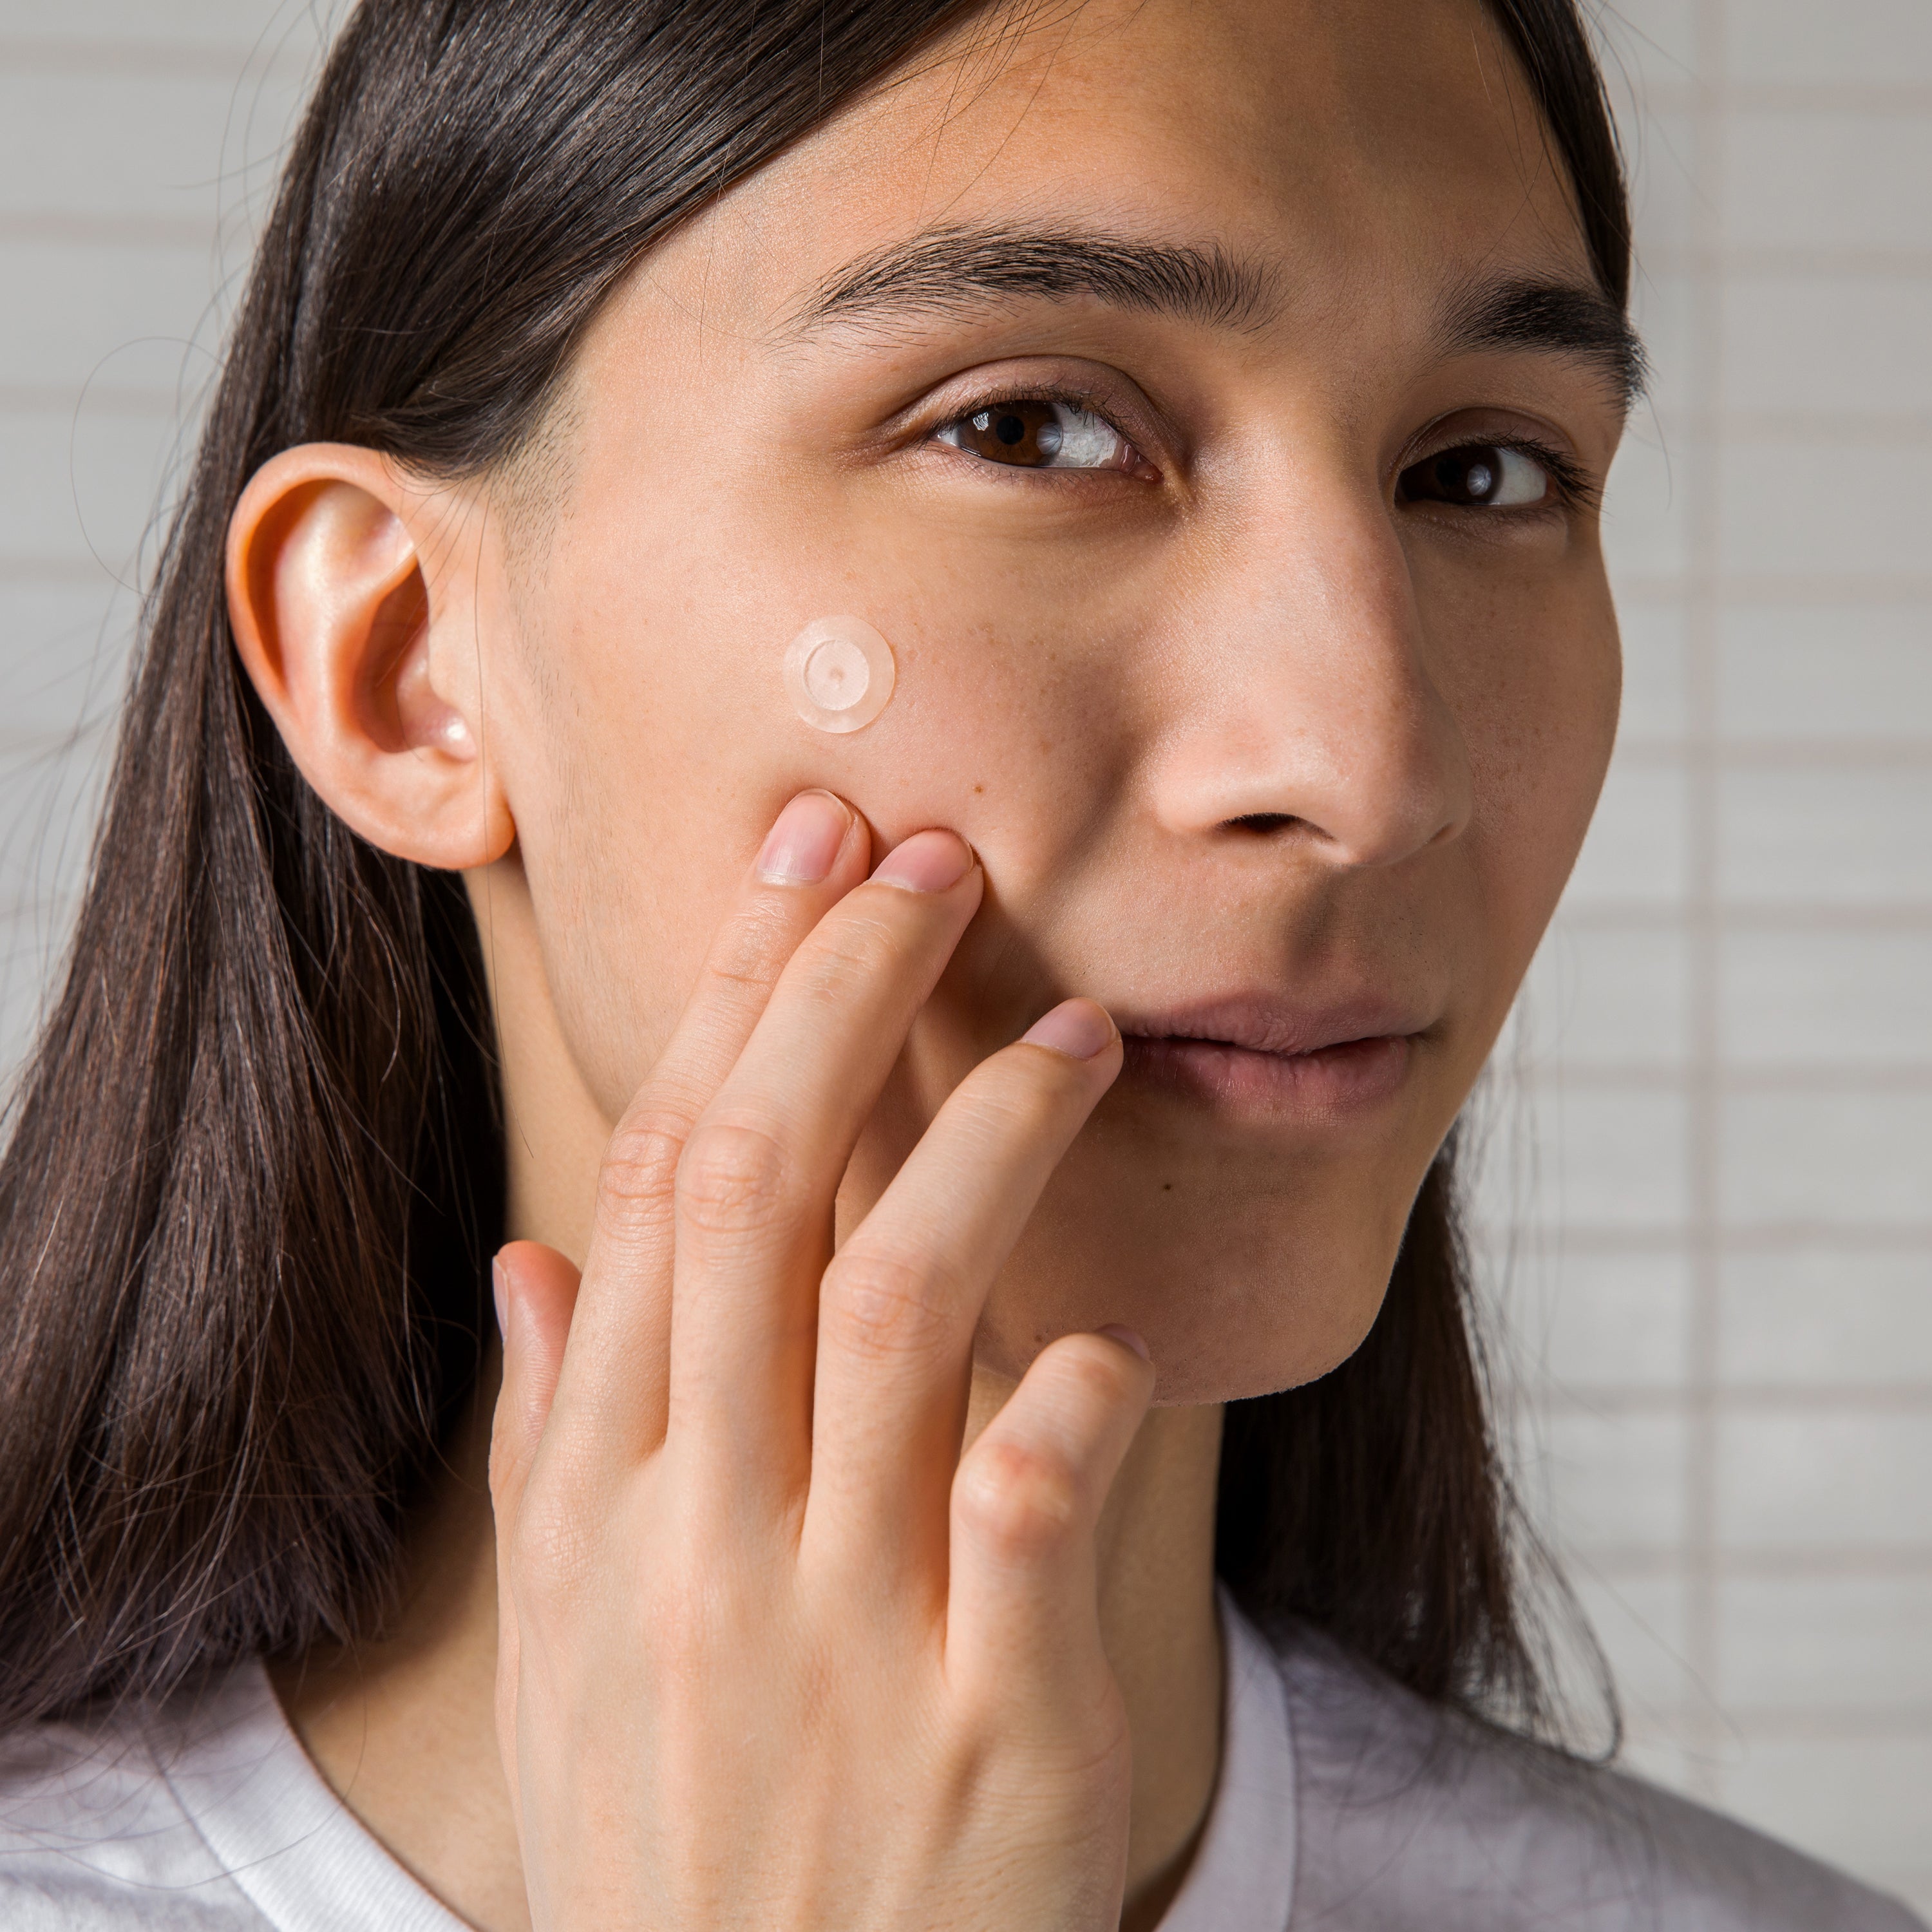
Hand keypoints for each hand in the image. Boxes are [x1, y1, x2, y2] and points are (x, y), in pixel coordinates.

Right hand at [489, 789, 1155, 1929]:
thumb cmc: (678, 1824)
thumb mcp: (563, 1643)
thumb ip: (553, 1439)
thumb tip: (536, 1261)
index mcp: (605, 1495)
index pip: (661, 1182)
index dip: (734, 1000)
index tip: (808, 866)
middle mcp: (703, 1534)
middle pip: (766, 1193)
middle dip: (847, 995)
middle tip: (936, 865)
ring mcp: (845, 1624)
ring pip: (902, 1304)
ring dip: (990, 1143)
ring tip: (1082, 1038)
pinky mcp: (990, 1718)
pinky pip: (1034, 1498)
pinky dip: (1078, 1388)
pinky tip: (1113, 1332)